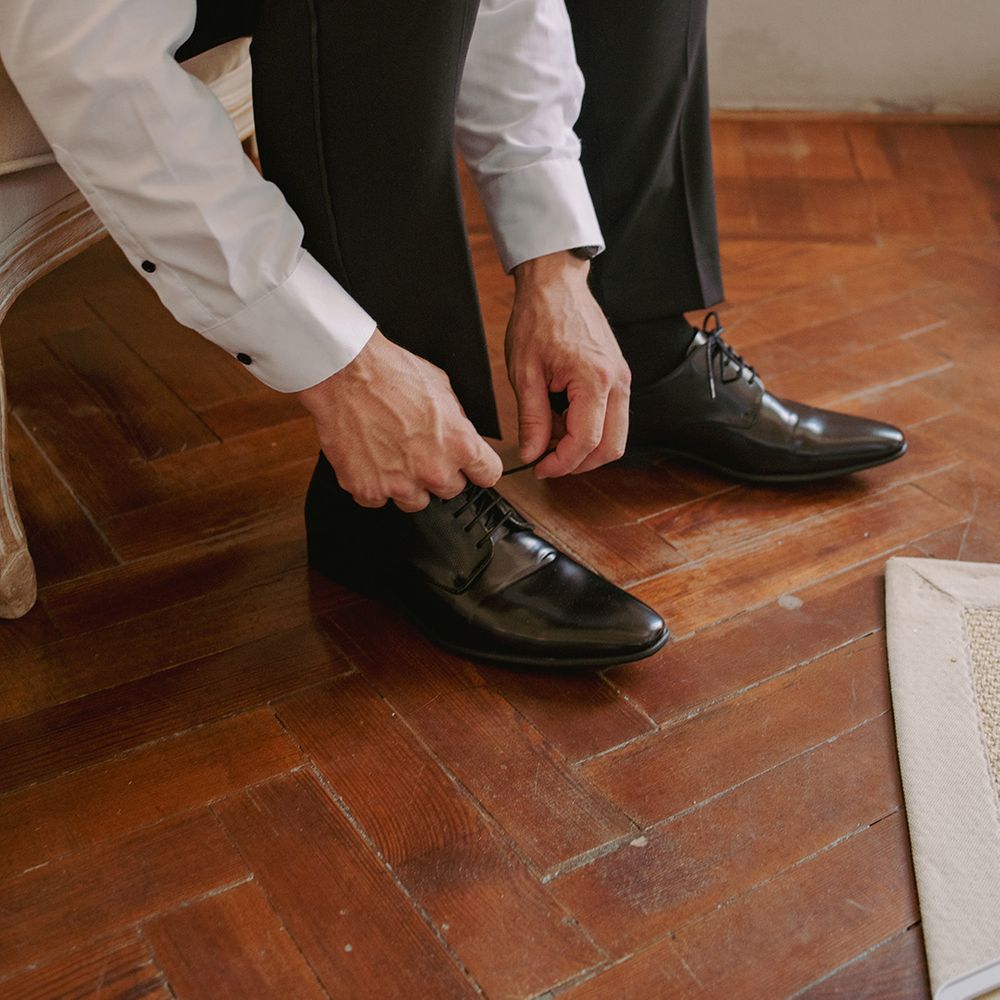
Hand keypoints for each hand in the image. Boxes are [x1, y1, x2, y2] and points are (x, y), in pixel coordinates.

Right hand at [297, 330, 501, 510]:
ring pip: (416, 501)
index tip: (471, 467)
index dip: (478, 468)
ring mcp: (399, 484)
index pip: (488, 475)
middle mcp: (433, 470)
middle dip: (439, 473)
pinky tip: (369, 459)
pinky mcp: (367, 490)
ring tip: (392, 454)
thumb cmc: (390, 372)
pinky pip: (378, 500)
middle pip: (451, 490)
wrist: (343, 373)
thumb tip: (461, 433)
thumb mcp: (442, 387)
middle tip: (419, 449)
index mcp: (459, 445)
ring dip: (408, 484)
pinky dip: (374, 484)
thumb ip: (457, 421)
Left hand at [506, 251, 630, 477]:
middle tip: (548, 462)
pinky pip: (613, 417)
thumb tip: (532, 453)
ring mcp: (622, 379)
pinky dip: (590, 428)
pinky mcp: (619, 377)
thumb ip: (531, 419)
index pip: (586, 441)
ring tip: (552, 435)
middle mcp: (617, 381)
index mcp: (594, 379)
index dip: (561, 463)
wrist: (556, 285)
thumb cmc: (540, 318)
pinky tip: (563, 419)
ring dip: (585, 447)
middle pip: (612, 447)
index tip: (540, 468)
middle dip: (579, 463)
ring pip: (616, 436)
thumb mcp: (525, 373)